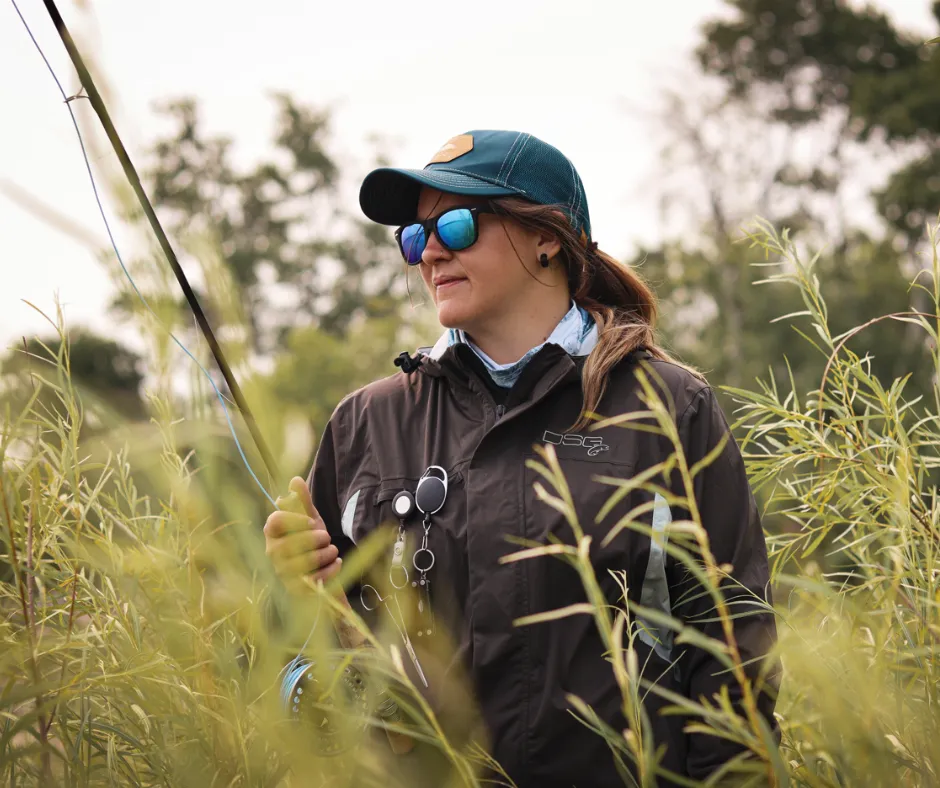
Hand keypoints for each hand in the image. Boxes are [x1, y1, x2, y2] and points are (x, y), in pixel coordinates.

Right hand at [265, 476, 341, 593]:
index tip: (313, 522)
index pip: (275, 521)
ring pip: (302, 563)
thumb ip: (302, 501)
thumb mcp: (309, 518)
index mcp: (272, 533)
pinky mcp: (295, 589)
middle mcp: (272, 553)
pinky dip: (330, 571)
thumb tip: (295, 479)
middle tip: (327, 537)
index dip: (296, 521)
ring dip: (324, 555)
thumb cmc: (310, 541)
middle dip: (315, 539)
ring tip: (332, 550)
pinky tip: (337, 563)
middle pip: (290, 544)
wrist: (319, 570)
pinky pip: (313, 581)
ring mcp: (282, 573)